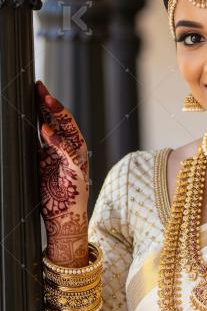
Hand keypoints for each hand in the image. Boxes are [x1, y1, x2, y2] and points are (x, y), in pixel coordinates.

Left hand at [36, 80, 89, 265]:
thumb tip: (24, 130)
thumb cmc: (53, 200)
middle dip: (53, 104)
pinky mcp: (78, 176)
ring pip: (72, 133)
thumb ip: (38, 150)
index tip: (36, 87)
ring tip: (48, 101)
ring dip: (60, 116)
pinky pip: (70, 155)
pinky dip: (59, 143)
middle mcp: (72, 154)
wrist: (64, 223)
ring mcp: (77, 164)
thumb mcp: (40, 169)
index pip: (56, 122)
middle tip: (41, 87)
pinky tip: (47, 132)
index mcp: (62, 151)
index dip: (46, 105)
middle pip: (65, 123)